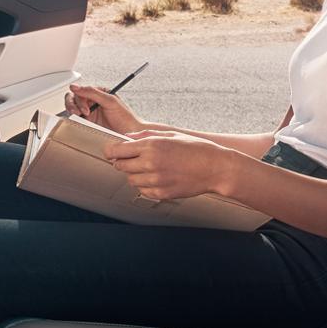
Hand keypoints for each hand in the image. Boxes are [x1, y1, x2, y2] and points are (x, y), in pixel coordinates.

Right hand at [67, 83, 141, 133]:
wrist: (131, 135)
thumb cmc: (126, 118)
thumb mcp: (110, 101)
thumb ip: (92, 92)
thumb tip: (75, 86)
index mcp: (99, 93)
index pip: (81, 90)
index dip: (80, 98)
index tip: (86, 108)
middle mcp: (92, 102)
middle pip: (73, 98)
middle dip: (73, 105)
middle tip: (79, 113)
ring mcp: (89, 113)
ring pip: (72, 108)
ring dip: (72, 111)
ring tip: (79, 117)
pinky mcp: (87, 124)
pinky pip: (75, 120)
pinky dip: (73, 121)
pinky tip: (78, 123)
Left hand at [105, 131, 238, 200]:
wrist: (216, 168)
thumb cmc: (197, 149)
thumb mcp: (171, 134)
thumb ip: (146, 135)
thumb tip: (128, 138)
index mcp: (152, 145)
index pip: (117, 150)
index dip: (111, 150)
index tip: (112, 151)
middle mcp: (151, 163)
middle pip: (120, 166)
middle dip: (122, 162)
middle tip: (132, 158)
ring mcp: (156, 180)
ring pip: (130, 180)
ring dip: (134, 174)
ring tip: (148, 168)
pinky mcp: (161, 193)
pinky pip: (143, 190)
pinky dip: (145, 185)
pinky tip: (157, 177)